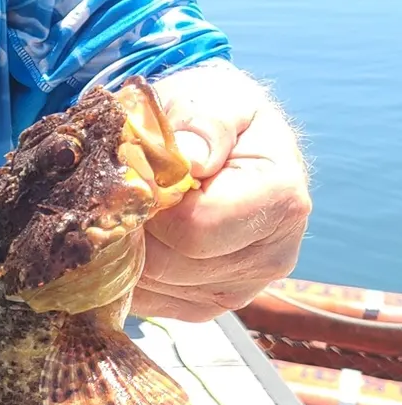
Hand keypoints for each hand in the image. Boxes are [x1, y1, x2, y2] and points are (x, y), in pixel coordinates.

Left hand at [133, 60, 311, 322]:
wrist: (214, 140)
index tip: (136, 172)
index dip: (150, 204)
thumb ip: (203, 124)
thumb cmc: (212, 113)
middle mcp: (272, 256)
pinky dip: (124, 272)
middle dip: (133, 227)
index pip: (195, 228)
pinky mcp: (206, 307)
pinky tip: (133, 235)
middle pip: (167, 264)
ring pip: (150, 286)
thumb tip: (189, 160)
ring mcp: (240, 289)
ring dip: (124, 250)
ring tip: (131, 209)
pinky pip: (146, 302)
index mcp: (281, 199)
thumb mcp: (211, 97)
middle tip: (123, 191)